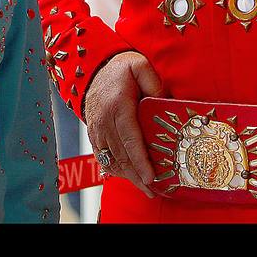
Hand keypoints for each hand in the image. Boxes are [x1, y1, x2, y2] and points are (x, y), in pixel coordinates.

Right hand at [83, 51, 162, 196]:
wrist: (93, 70)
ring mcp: (96, 129)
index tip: (150, 176)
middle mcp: (104, 121)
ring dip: (127, 176)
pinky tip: (128, 177)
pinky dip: (115, 169)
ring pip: (111, 159)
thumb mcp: (139, 66)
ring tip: (144, 189)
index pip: (130, 139)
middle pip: (121, 155)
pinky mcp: (93, 134)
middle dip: (137, 175)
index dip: (140, 160)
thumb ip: (153, 82)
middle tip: (152, 190)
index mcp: (118, 106)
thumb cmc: (121, 69)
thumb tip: (164, 102)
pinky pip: (102, 157)